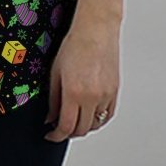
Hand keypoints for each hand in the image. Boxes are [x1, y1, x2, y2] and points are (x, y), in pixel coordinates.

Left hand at [42, 25, 119, 141]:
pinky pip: (107, 115)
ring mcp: (106, 95)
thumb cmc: (75, 44)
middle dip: (68, 133)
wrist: (96, 30)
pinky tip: (90, 116)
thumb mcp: (55, 72)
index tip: (51, 135)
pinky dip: (98, 120)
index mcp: (74, 92)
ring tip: (74, 121)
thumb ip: (53, 99)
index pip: (66, 127)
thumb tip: (50, 118)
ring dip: (84, 127)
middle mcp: (92, 97)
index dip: (56, 136)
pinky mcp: (115, 91)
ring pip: (95, 124)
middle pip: (82, 130)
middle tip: (60, 129)